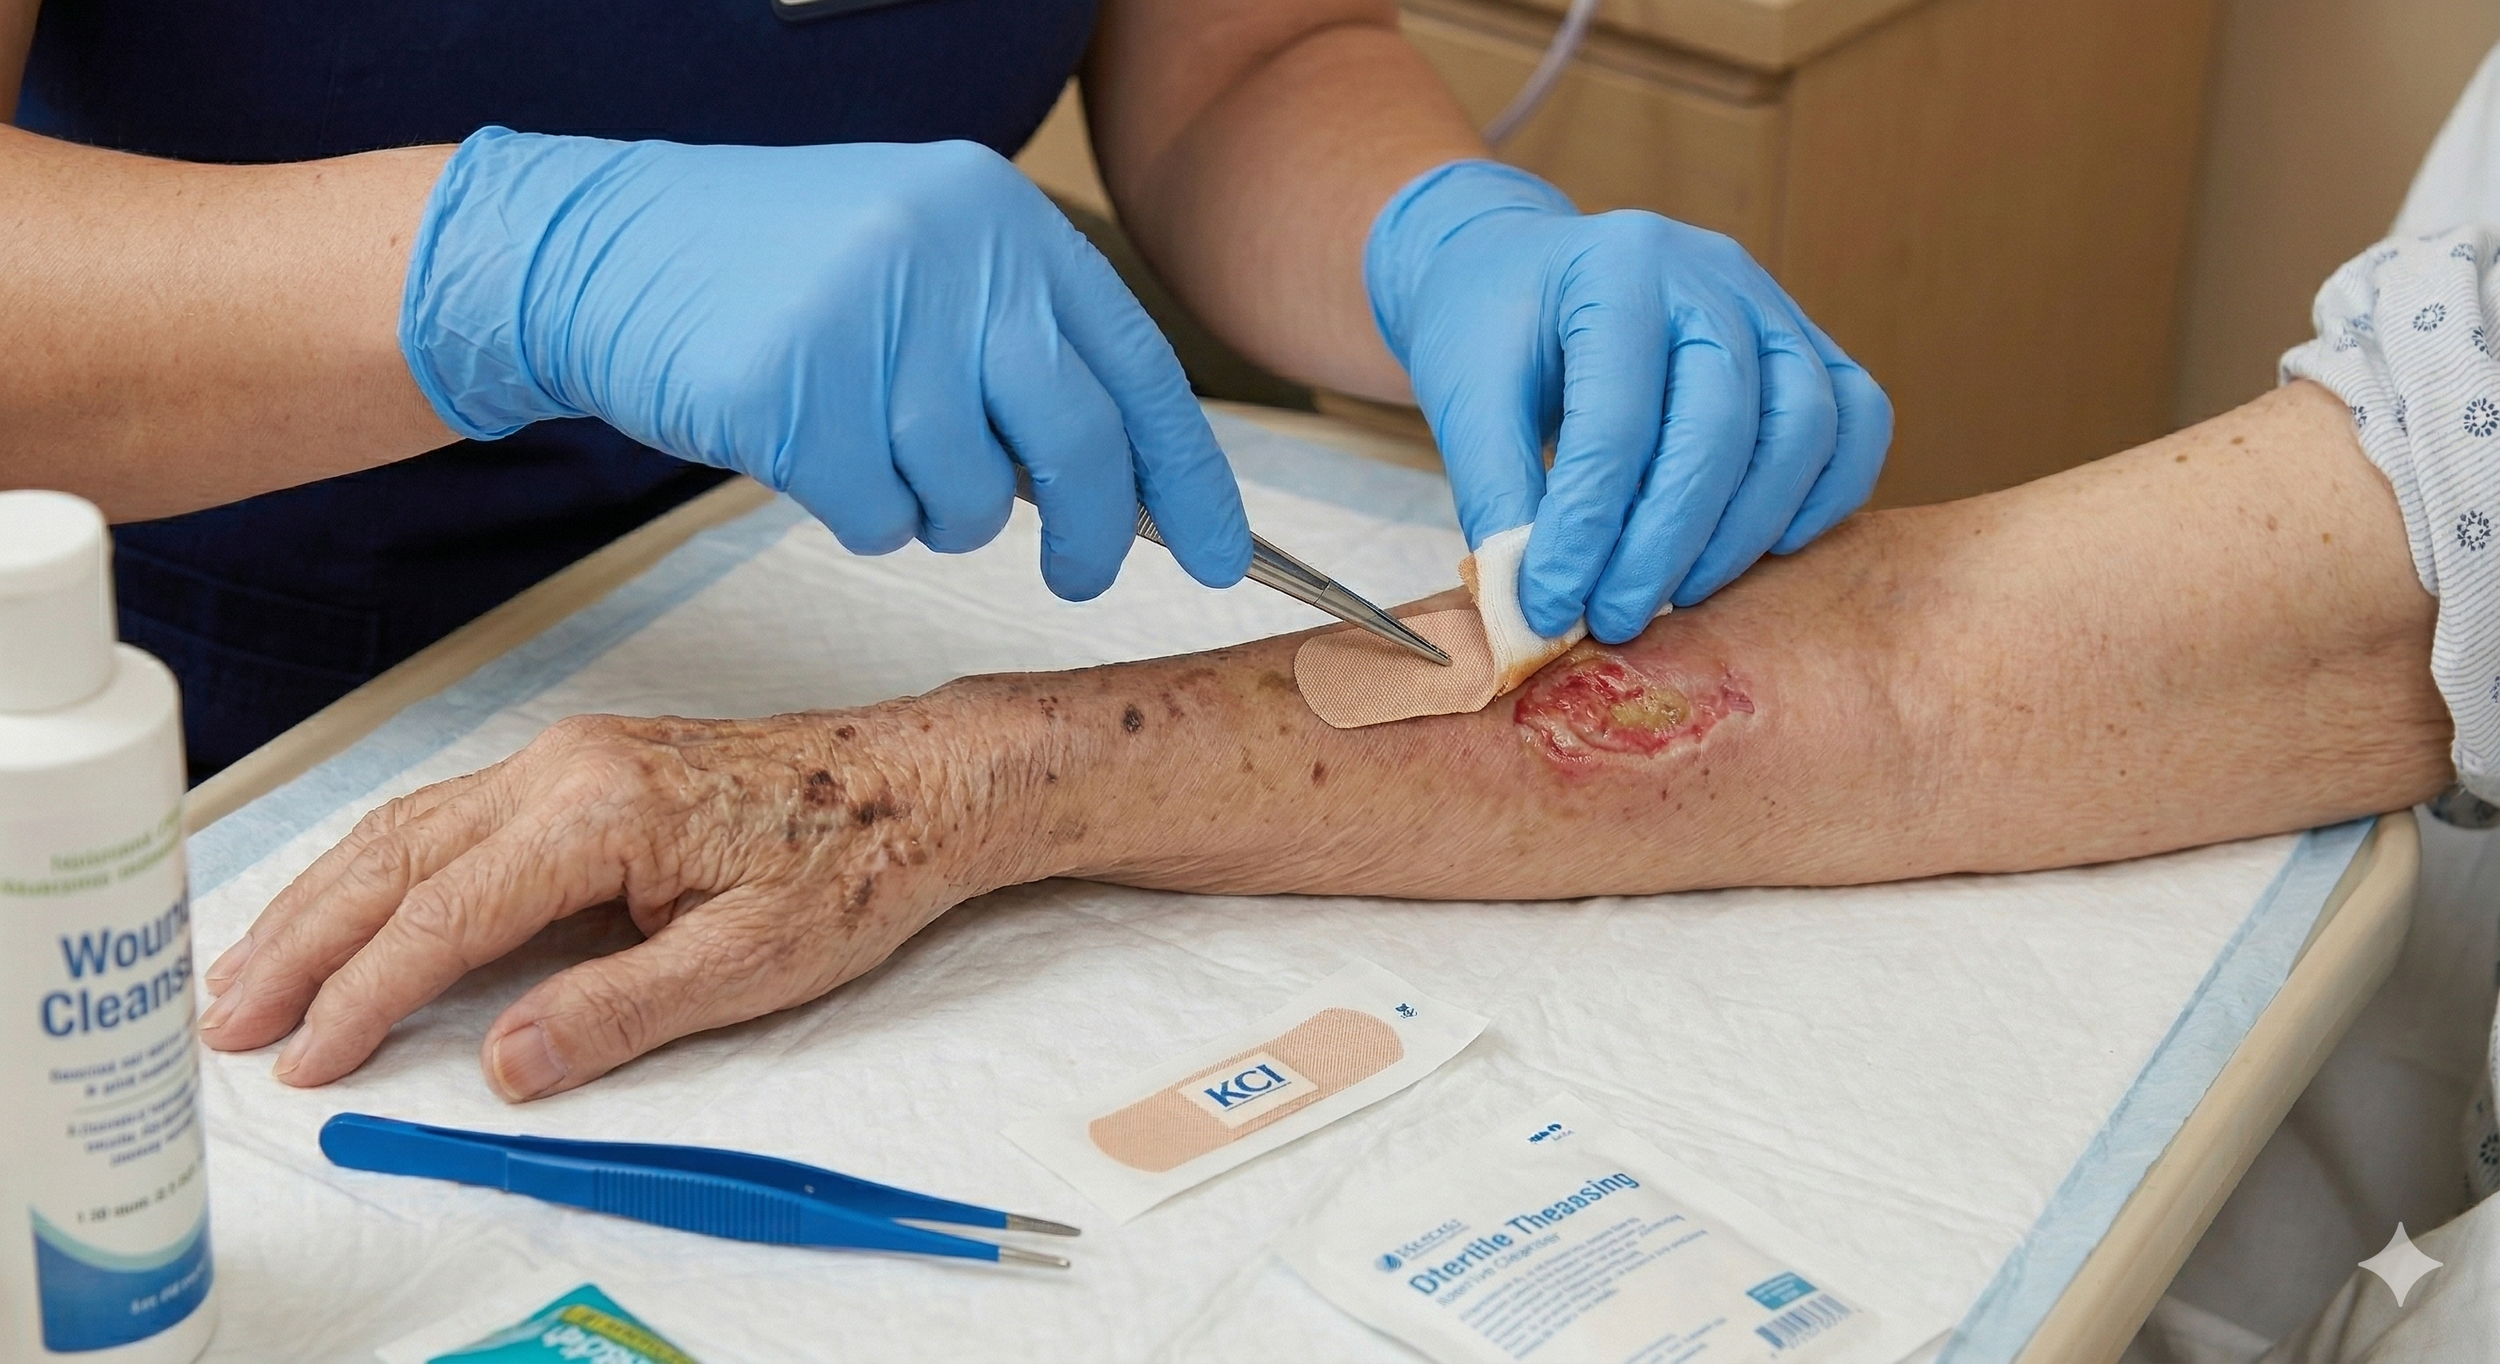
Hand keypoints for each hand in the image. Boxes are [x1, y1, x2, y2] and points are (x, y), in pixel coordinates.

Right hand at [195, 706, 1045, 1099]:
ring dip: (324, 899)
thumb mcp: (748, 962)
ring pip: (410, 828)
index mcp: (600, 810)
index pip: (445, 915)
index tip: (312, 1057)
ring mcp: (569, 758)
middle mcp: (566, 768)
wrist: (915, 784)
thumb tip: (505, 1064)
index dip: (366, 994)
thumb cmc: (851, 861)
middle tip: (232, 1018)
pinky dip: (381, 866)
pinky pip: (451, 816)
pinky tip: (350, 905)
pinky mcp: (583, 768)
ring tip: (253, 968)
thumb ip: (618, 1012)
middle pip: (396, 858)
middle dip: (303, 942)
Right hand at [400, 129, 1250, 600]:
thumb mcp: (923, 266)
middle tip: (1082, 575)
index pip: (1136, 366)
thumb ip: (1021, 356)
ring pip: (969, 498)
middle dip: (1092, 535)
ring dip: (933, 512)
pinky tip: (810, 455)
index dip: (1190, 475)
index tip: (1227, 555)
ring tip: (873, 454)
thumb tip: (1130, 489)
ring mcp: (870, 316)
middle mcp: (950, 251)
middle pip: (1078, 444)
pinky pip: (875, 515)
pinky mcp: (792, 387)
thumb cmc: (771, 274)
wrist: (600, 248)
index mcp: (1000, 218)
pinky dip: (856, 513)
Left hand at [1366, 161, 1891, 640]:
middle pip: (1721, 427)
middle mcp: (1710, 274)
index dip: (1587, 528)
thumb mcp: (1467, 398)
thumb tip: (1539, 606)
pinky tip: (1764, 550)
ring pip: (1803, 428)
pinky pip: (1856, 420)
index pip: (1617, 419)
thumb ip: (1499, 493)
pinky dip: (1824, 496)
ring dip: (1745, 533)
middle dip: (1667, 544)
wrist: (1530, 271)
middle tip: (1617, 617)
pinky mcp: (1810, 343)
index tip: (1552, 605)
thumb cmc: (1494, 332)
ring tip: (1679, 594)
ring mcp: (1772, 305)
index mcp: (1616, 269)